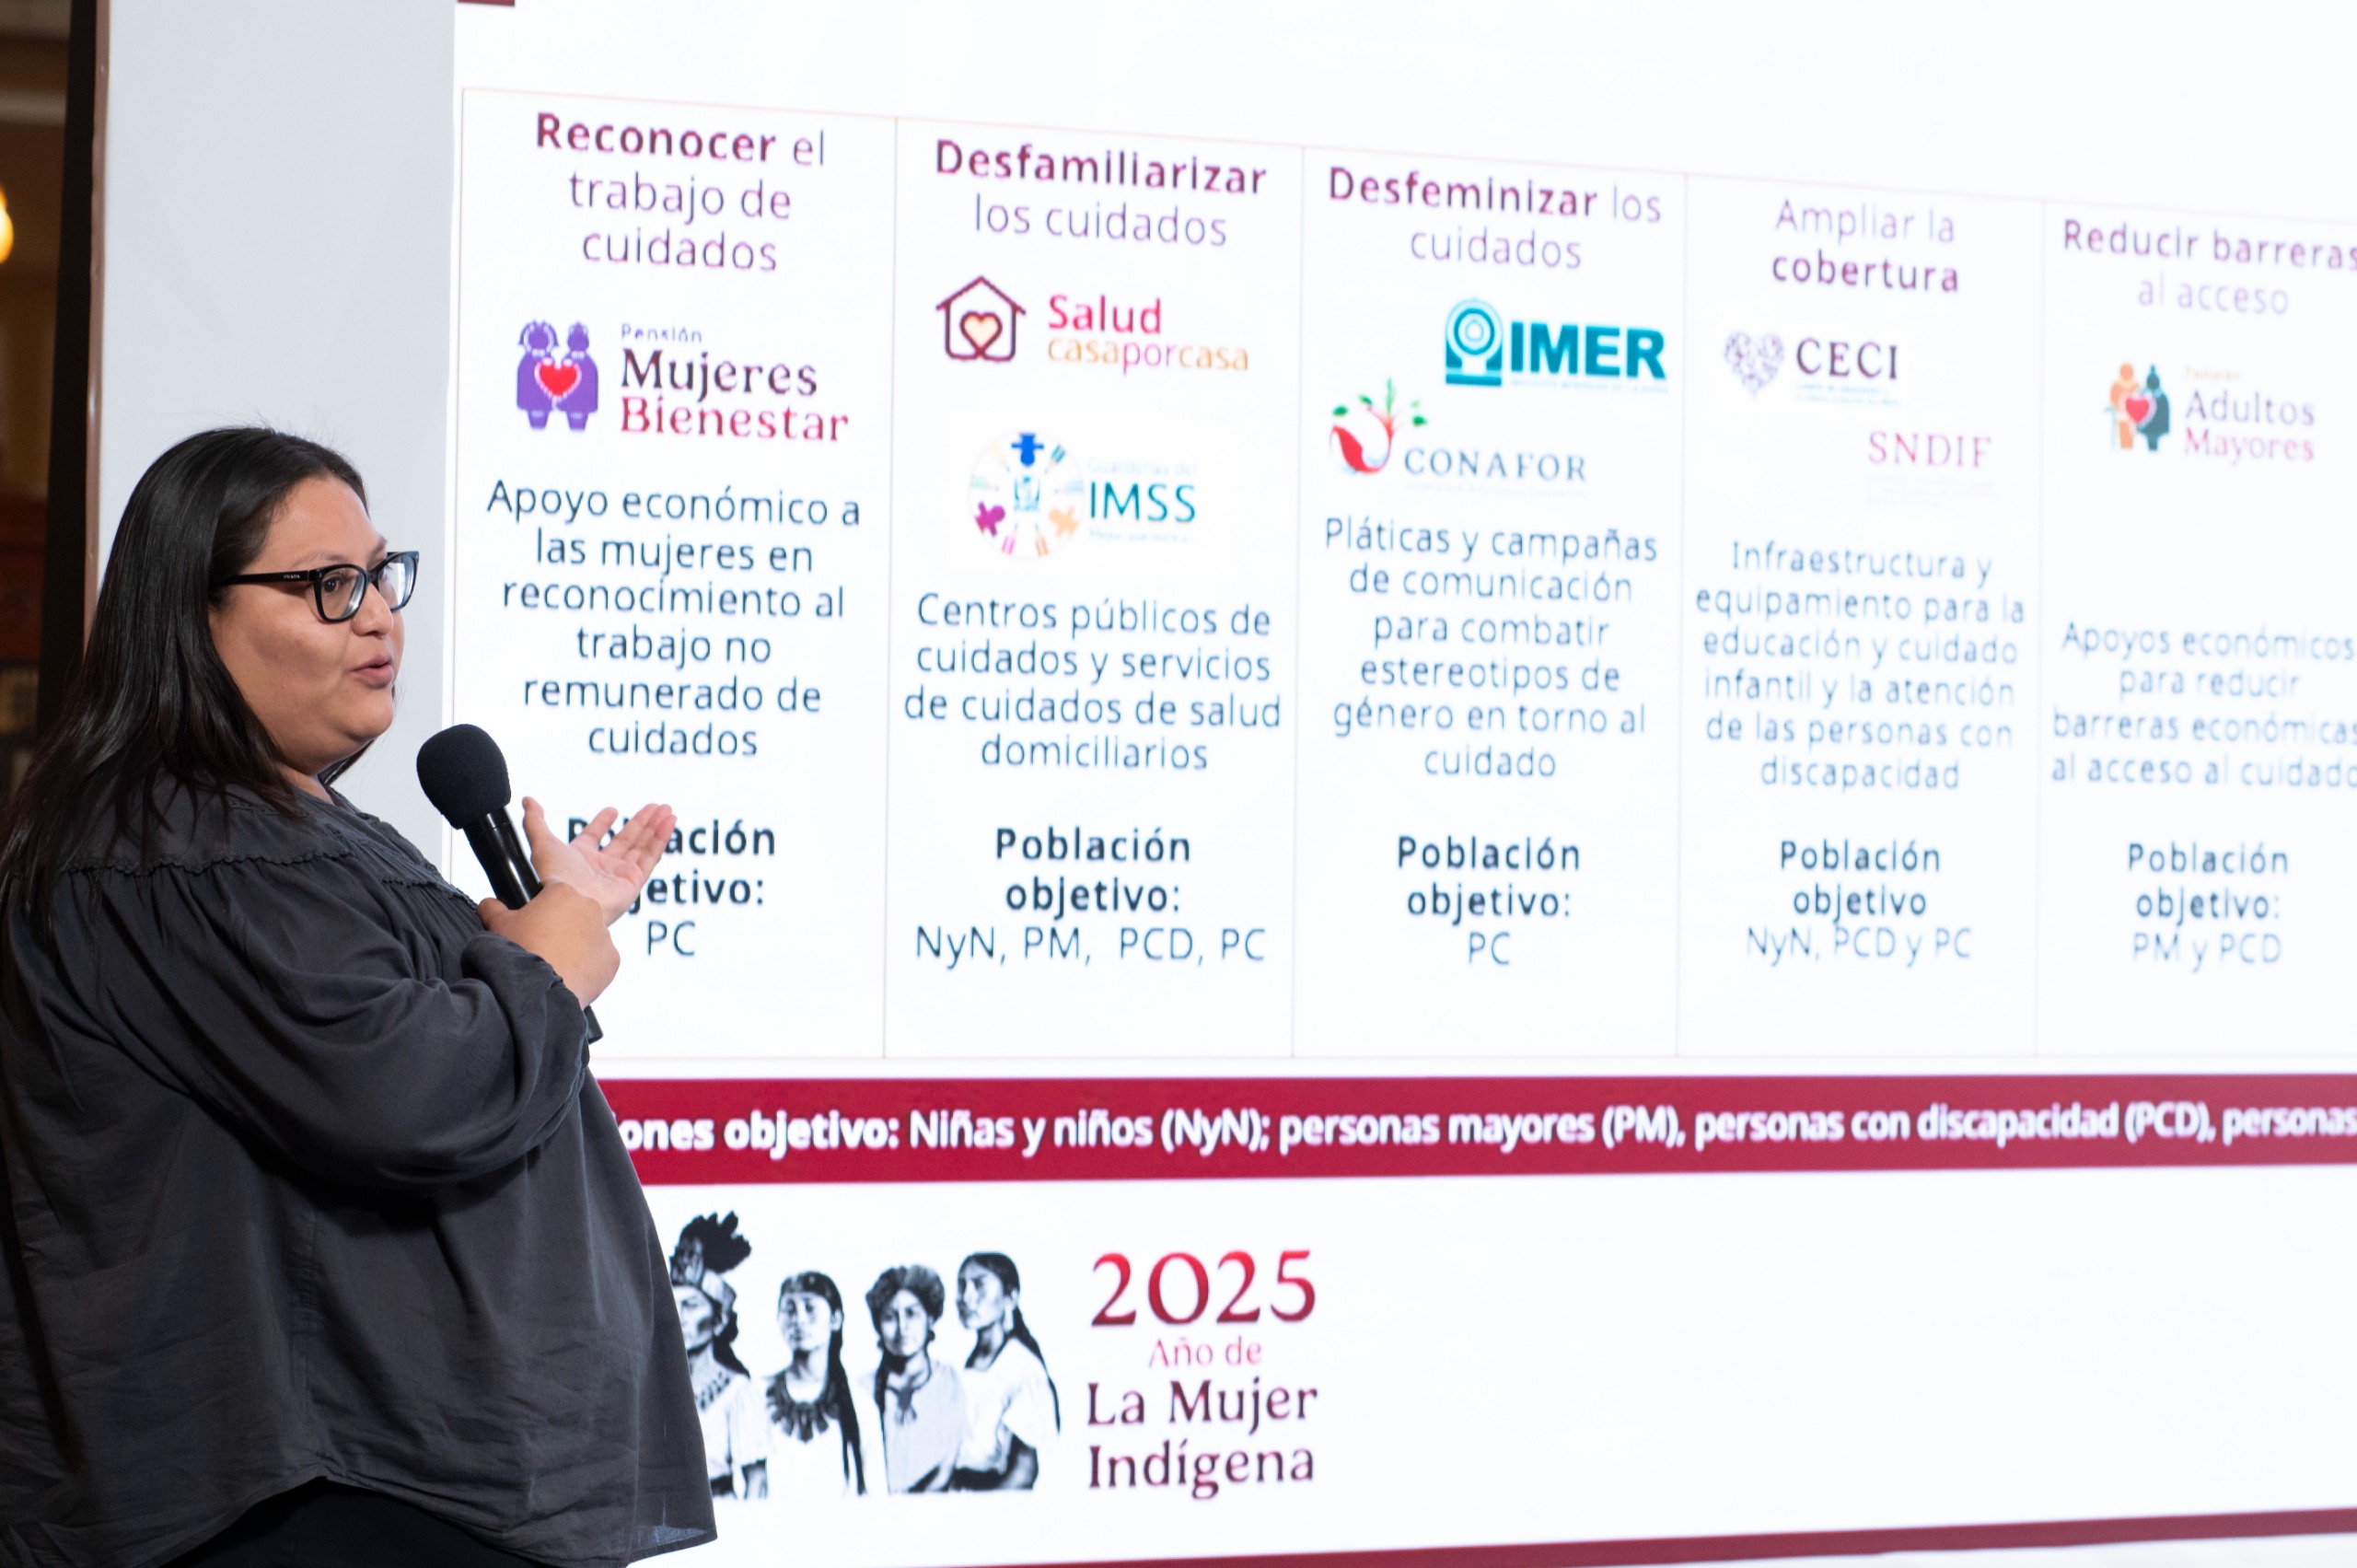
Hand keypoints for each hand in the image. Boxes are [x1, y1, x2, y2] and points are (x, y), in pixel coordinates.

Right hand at [479, 883, 618, 1005]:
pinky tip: (570, 974)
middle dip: (561, 923)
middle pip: (575, 911)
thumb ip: (492, 907)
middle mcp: (590, 908)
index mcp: (564, 892)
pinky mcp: (612, 960)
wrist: (536, 990)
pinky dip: (589, 965)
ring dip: (577, 944)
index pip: (552, 887)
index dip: (540, 901)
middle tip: (543, 942)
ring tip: (556, 962)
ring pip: (590, 935)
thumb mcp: (497, 924)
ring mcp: (605, 935)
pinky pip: (600, 959)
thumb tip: (489, 904)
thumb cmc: (518, 953)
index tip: (534, 916)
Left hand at [520, 796, 676, 925]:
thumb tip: (528, 801)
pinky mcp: (634, 882)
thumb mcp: (542, 842)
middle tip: (655, 807)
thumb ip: (535, 821)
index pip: (594, 837)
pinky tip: (668, 822)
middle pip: (625, 840)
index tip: (612, 810)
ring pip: (641, 847)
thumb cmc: (554, 876)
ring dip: (655, 827)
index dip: (602, 823)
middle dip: (640, 822)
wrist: (570, 902)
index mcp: (580, 859)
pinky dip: (661, 839)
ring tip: (667, 810)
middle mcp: (601, 867)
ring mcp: (619, 875)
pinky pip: (651, 857)